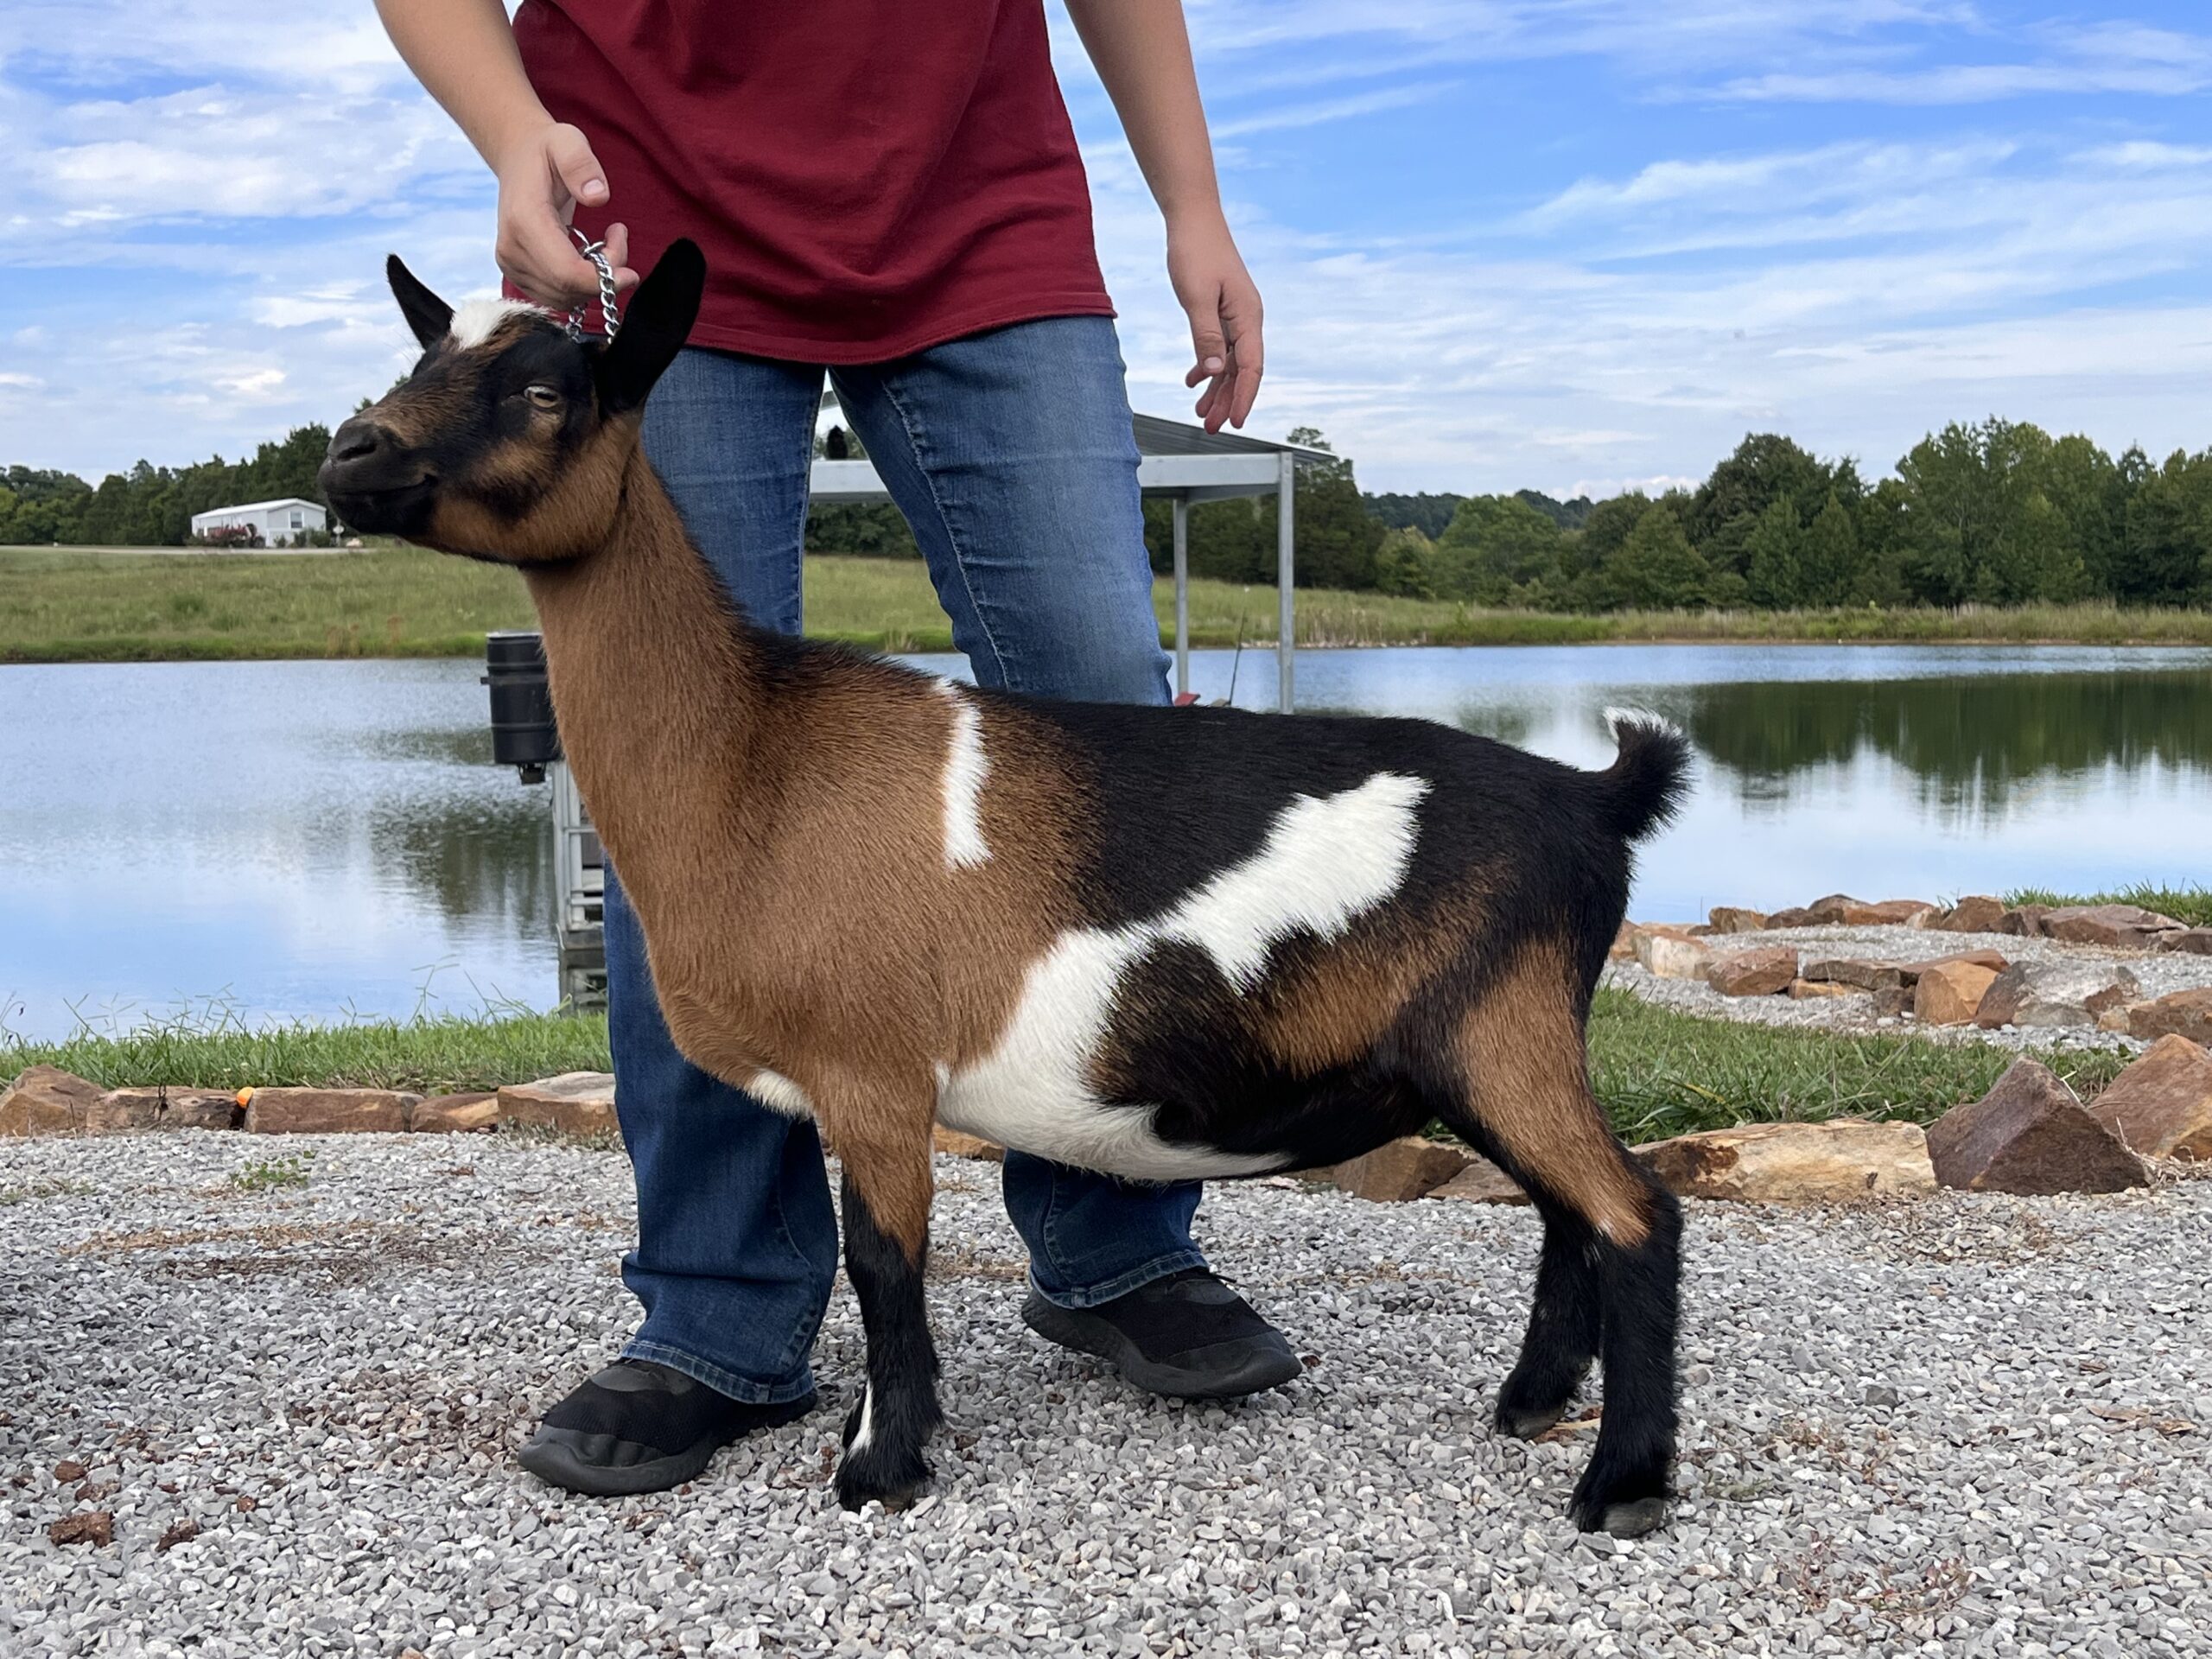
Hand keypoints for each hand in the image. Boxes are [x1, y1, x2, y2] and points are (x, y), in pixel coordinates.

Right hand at [492, 120, 639, 308]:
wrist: (518, 159)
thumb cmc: (547, 150)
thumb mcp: (567, 141)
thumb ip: (581, 164)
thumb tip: (598, 196)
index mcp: (523, 221)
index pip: (566, 274)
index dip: (602, 280)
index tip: (631, 270)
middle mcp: (511, 249)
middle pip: (569, 289)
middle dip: (605, 277)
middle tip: (619, 238)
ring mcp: (511, 264)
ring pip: (565, 298)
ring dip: (595, 281)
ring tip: (606, 242)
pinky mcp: (518, 274)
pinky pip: (558, 296)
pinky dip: (582, 285)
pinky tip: (589, 255)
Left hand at [1167, 217, 1263, 431]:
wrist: (1193, 218)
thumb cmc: (1195, 252)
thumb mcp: (1196, 297)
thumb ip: (1206, 336)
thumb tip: (1215, 373)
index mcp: (1248, 317)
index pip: (1251, 368)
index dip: (1245, 398)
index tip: (1235, 423)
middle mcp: (1247, 319)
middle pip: (1242, 371)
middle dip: (1227, 401)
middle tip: (1210, 428)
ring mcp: (1235, 316)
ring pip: (1229, 362)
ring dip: (1216, 389)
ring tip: (1199, 414)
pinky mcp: (1222, 311)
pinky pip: (1219, 347)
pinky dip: (1207, 366)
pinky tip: (1193, 381)